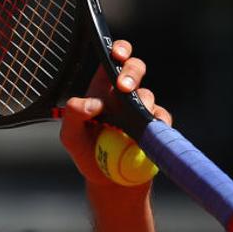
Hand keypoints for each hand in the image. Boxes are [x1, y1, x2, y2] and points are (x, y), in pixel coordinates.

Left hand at [58, 40, 172, 188]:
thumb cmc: (87, 153)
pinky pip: (162, 118)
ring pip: (147, 94)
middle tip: (124, 87)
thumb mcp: (71, 136)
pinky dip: (157, 122)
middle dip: (132, 71)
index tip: (117, 53)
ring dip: (142, 102)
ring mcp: (142, 110)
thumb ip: (74, 115)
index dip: (118, 50)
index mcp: (101, 91)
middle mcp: (123, 96)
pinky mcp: (156, 126)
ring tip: (133, 119)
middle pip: (134, 68)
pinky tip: (147, 131)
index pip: (111, 61)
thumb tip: (94, 104)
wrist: (108, 181)